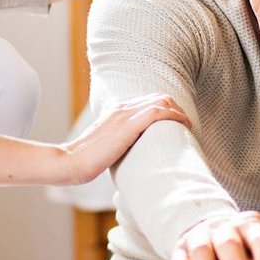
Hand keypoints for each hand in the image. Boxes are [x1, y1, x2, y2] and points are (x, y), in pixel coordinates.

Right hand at [58, 94, 188, 185]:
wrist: (71, 162)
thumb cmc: (86, 160)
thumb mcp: (105, 146)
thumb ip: (118, 143)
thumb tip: (130, 155)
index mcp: (116, 111)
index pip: (149, 100)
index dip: (168, 109)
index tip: (178, 124)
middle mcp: (122, 108)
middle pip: (159, 97)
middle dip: (177, 109)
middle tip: (187, 126)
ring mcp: (125, 114)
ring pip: (162, 101)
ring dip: (180, 112)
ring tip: (189, 128)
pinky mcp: (128, 125)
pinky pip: (159, 112)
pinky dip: (176, 116)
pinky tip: (184, 126)